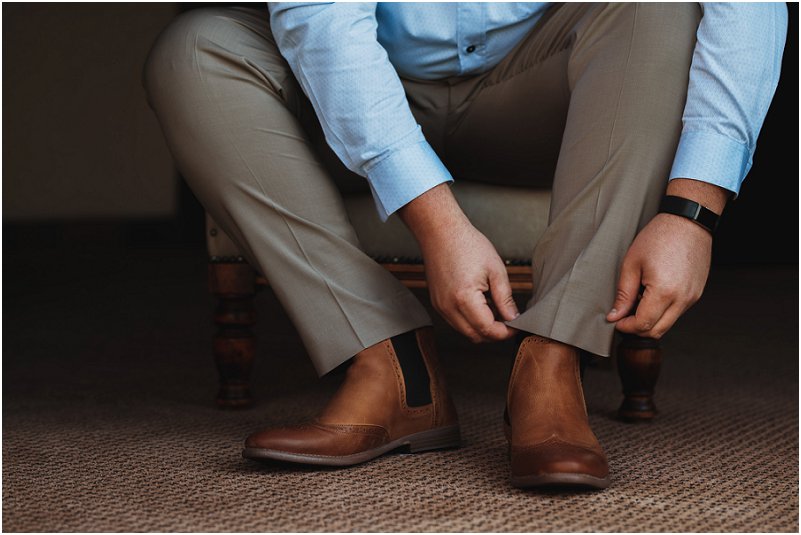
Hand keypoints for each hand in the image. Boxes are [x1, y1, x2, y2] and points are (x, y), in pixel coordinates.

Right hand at [423, 219, 519, 341]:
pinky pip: (455, 321)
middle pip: (475, 336)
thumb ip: (505, 298)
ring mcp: (440, 306)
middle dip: (494, 333)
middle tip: (509, 320)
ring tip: (495, 309)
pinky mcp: (437, 303)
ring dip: (482, 327)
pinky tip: (480, 305)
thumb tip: (513, 318)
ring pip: (465, 331)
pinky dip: (470, 320)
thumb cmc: (467, 244)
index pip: (488, 329)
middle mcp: (448, 307)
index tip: (516, 326)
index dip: (505, 332)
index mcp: (464, 298)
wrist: (441, 232)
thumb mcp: (495, 270)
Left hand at [606, 213, 711, 338]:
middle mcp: (683, 299)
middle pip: (657, 331)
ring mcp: (692, 297)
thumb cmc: (659, 236)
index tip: (616, 320)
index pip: (643, 325)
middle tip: (624, 314)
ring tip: (640, 297)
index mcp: (664, 292)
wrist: (688, 221)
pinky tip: (653, 292)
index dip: (626, 327)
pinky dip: (662, 310)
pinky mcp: (696, 293)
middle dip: (637, 328)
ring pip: (668, 323)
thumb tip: (615, 316)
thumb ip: (623, 294)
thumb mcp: (632, 264)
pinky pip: (677, 312)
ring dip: (650, 319)